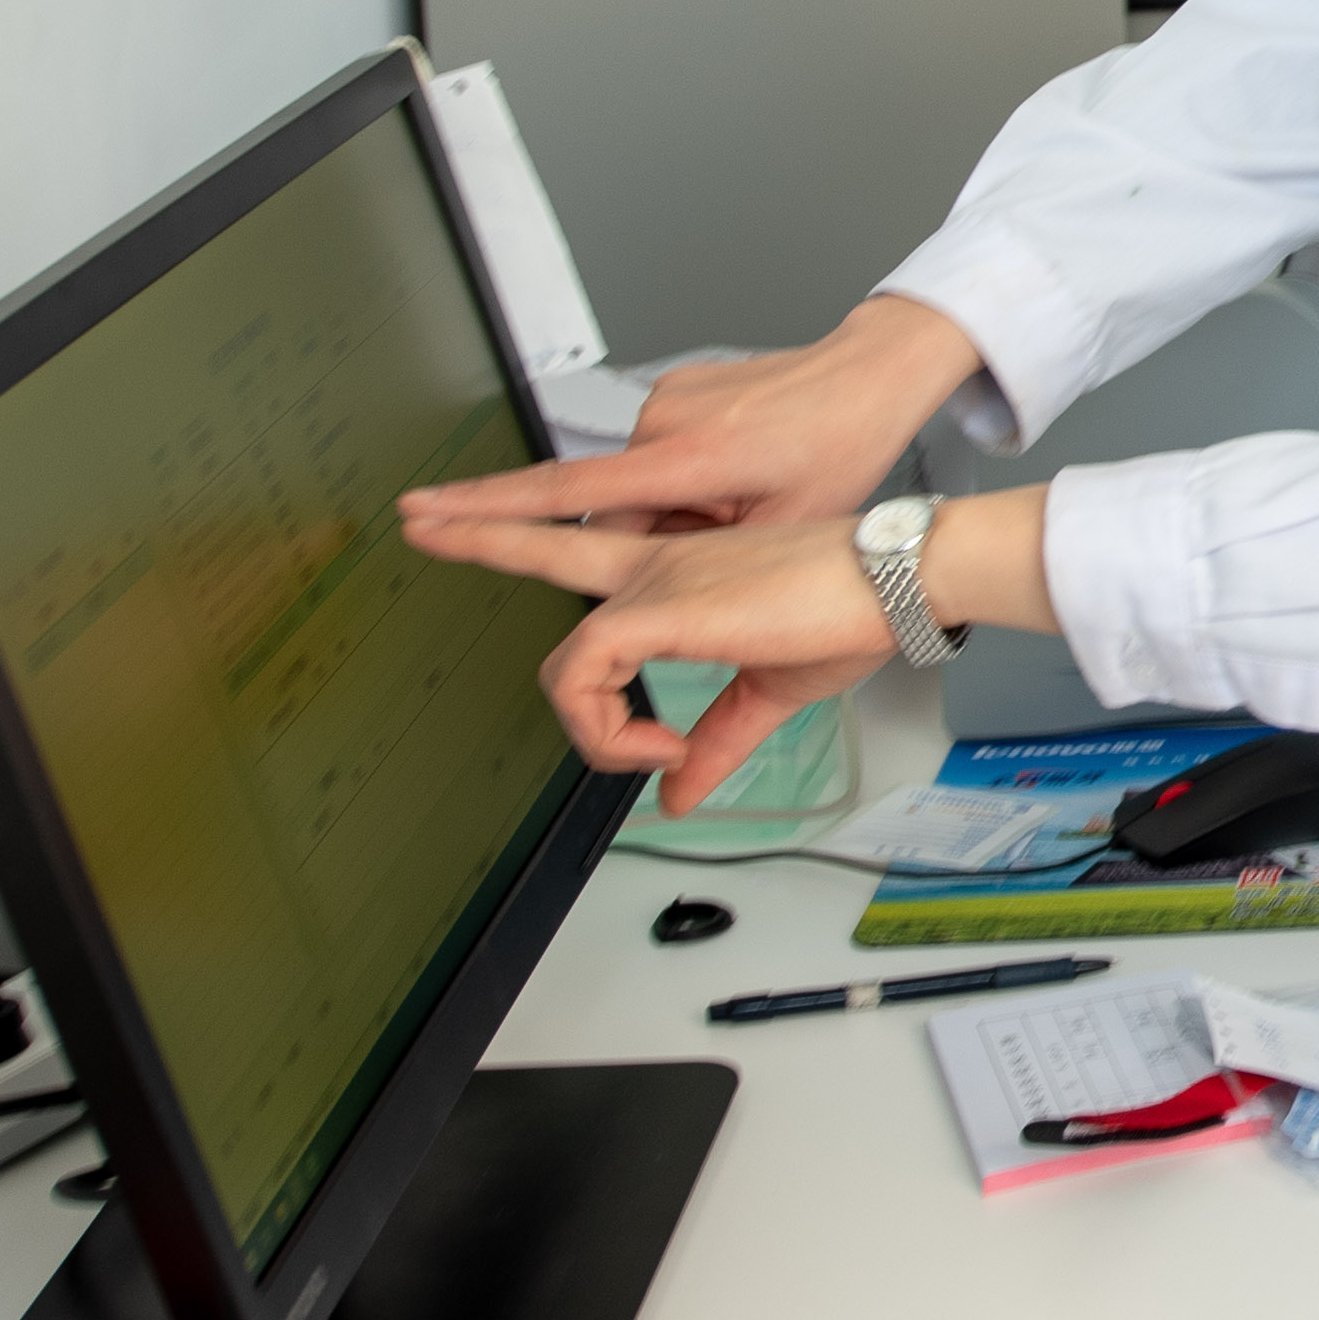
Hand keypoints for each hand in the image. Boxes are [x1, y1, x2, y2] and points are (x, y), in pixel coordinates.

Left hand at [400, 490, 1057, 813]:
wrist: (899, 582)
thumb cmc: (854, 615)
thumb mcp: (772, 692)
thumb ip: (716, 742)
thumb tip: (680, 796)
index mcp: (682, 574)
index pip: (594, 564)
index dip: (575, 610)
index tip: (652, 743)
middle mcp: (659, 565)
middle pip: (545, 545)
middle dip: (476, 535)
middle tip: (419, 523)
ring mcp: (657, 583)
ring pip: (566, 653)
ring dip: (586, 725)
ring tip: (643, 754)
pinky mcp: (662, 609)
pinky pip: (588, 669)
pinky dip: (608, 726)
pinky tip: (657, 746)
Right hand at [401, 295, 983, 537]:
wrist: (872, 373)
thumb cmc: (843, 447)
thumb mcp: (784, 529)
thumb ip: (707, 571)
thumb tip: (649, 605)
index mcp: (680, 461)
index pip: (558, 492)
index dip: (482, 510)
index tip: (419, 514)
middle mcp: (659, 424)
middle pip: (616, 515)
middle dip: (656, 540)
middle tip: (724, 530)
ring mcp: (665, 403)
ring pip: (641, 493)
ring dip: (679, 515)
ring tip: (752, 500)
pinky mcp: (676, 392)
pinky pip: (660, 460)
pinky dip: (688, 485)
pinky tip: (745, 476)